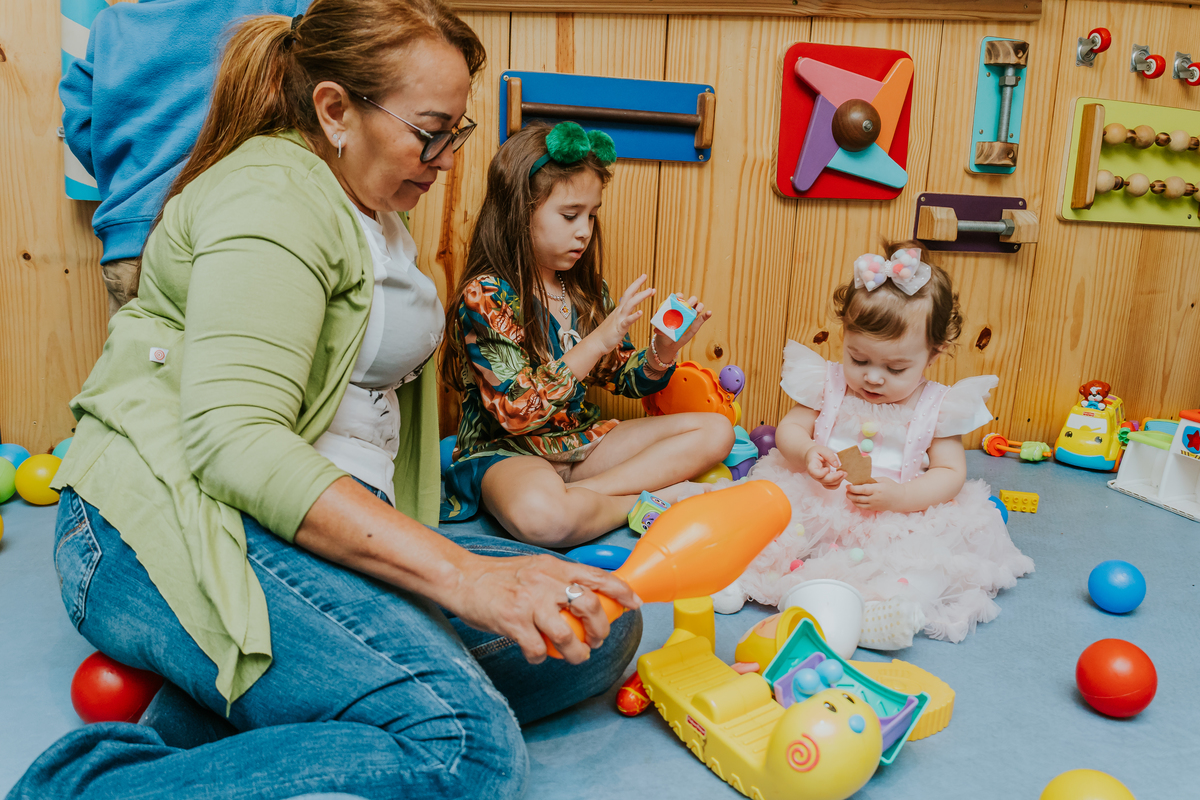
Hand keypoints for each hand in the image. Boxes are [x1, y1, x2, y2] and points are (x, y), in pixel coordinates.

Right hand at [452, 553, 641, 664]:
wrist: (463, 578)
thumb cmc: (499, 576)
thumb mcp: (536, 567)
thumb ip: (560, 578)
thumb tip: (587, 595)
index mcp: (554, 567)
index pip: (597, 576)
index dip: (621, 591)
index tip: (634, 603)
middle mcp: (545, 581)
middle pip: (589, 606)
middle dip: (601, 629)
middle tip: (598, 639)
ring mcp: (529, 602)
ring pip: (568, 634)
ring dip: (577, 652)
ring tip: (576, 656)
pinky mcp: (513, 621)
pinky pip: (538, 649)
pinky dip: (541, 657)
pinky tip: (537, 654)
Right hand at [589, 274, 655, 353]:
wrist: (596, 343)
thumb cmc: (606, 334)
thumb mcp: (617, 321)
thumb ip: (624, 315)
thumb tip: (632, 311)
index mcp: (619, 310)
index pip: (628, 295)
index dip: (636, 287)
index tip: (644, 280)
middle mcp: (619, 312)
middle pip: (628, 294)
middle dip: (637, 284)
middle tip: (645, 276)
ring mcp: (619, 319)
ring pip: (630, 304)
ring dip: (640, 296)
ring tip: (650, 291)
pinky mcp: (619, 328)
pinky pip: (627, 321)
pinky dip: (634, 316)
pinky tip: (641, 312)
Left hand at [652, 295, 712, 363]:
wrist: (669, 343)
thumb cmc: (665, 333)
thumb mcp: (662, 331)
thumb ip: (660, 329)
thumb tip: (656, 329)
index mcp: (676, 308)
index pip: (679, 298)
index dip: (679, 296)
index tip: (678, 298)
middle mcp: (684, 310)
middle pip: (690, 301)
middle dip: (691, 301)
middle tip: (689, 305)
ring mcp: (691, 316)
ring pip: (697, 307)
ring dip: (699, 306)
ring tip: (698, 310)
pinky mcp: (696, 324)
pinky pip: (702, 318)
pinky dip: (706, 315)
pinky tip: (709, 313)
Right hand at [805, 444, 845, 487]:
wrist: (813, 456)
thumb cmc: (816, 452)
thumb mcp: (822, 450)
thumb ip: (829, 456)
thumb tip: (836, 465)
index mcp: (811, 466)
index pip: (815, 473)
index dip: (822, 473)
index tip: (828, 468)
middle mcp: (814, 475)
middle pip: (824, 480)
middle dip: (835, 477)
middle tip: (843, 472)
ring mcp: (819, 479)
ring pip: (829, 484)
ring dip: (838, 480)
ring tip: (845, 473)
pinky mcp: (824, 481)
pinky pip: (831, 486)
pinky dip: (837, 483)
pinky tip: (841, 476)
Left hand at [846, 477, 906, 511]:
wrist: (900, 499)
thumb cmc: (892, 487)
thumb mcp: (882, 480)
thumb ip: (871, 480)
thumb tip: (859, 480)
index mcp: (877, 489)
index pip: (861, 490)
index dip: (852, 488)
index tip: (848, 485)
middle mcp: (875, 498)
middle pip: (858, 498)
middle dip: (849, 494)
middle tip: (847, 490)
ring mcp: (874, 505)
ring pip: (858, 504)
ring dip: (851, 499)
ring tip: (849, 494)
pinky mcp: (874, 509)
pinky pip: (862, 508)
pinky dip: (856, 504)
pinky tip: (855, 499)